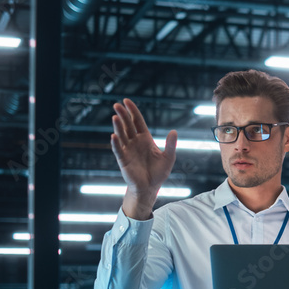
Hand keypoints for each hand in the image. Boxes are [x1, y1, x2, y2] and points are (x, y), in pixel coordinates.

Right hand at [110, 98, 177, 219]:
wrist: (150, 187)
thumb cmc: (159, 172)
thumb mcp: (168, 158)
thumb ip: (171, 145)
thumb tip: (174, 131)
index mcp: (145, 139)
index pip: (137, 121)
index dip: (132, 111)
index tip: (126, 101)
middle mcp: (135, 142)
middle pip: (128, 125)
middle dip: (123, 115)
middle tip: (117, 105)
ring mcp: (128, 150)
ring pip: (122, 135)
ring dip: (118, 126)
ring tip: (115, 116)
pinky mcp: (123, 160)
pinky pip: (119, 150)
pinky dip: (116, 144)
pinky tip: (114, 136)